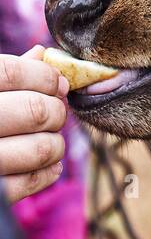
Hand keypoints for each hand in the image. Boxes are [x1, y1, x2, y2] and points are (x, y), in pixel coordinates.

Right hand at [0, 47, 68, 204]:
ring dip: (56, 143)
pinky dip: (47, 172)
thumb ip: (5, 71)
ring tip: (51, 139)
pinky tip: (46, 164)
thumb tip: (43, 56)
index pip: (13, 73)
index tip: (57, 83)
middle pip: (34, 110)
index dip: (44, 76)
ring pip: (40, 148)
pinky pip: (27, 182)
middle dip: (56, 110)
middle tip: (55, 112)